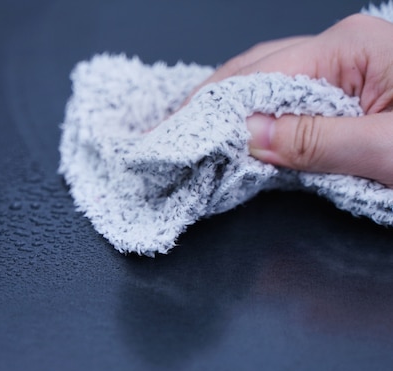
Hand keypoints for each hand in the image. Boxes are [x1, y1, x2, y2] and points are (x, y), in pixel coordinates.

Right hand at [187, 14, 392, 186]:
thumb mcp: (381, 147)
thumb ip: (315, 140)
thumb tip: (249, 134)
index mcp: (350, 48)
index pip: (262, 76)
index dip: (217, 108)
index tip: (183, 137)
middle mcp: (342, 49)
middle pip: (257, 73)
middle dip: (214, 105)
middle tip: (174, 136)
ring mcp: (344, 68)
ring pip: (269, 88)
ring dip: (234, 115)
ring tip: (197, 139)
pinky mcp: (346, 93)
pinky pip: (290, 104)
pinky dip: (261, 123)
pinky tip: (240, 138)